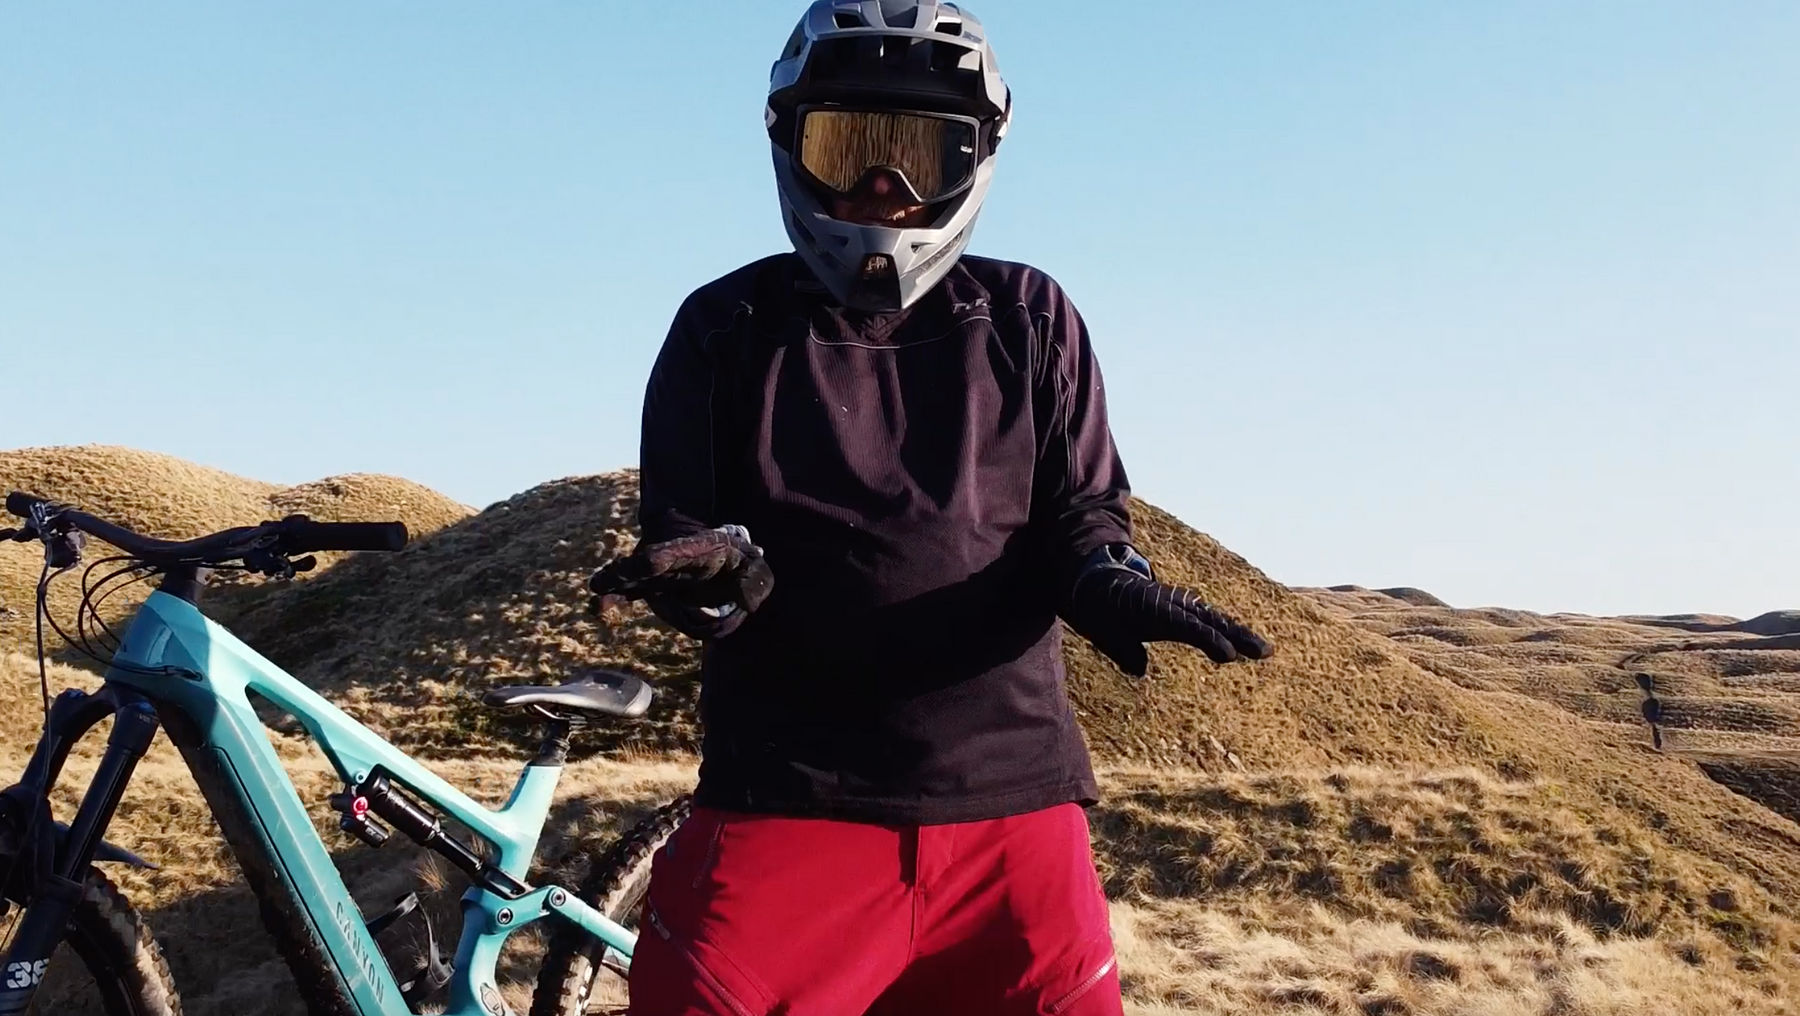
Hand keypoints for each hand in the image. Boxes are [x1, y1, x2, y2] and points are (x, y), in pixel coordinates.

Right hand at [589, 527, 773, 639]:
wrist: (712, 550)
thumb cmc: (734, 561)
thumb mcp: (752, 565)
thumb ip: (755, 582)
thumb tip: (747, 604)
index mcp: (694, 551)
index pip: (675, 552)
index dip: (663, 556)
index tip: (648, 560)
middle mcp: (669, 560)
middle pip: (646, 564)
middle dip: (631, 569)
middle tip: (615, 573)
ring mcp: (656, 573)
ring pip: (631, 577)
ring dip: (614, 582)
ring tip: (597, 588)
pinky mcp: (649, 586)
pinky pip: (628, 592)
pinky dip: (612, 599)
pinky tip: (598, 609)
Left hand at [1065, 566, 1271, 677]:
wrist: (1102, 583)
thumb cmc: (1103, 612)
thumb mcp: (1105, 632)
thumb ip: (1122, 650)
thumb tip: (1140, 670)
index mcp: (1153, 609)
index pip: (1186, 626)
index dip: (1209, 639)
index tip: (1230, 655)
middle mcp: (1173, 603)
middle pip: (1210, 620)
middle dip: (1238, 635)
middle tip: (1263, 652)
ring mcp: (1181, 603)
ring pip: (1215, 618)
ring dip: (1240, 634)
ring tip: (1265, 651)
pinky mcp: (1184, 608)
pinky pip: (1210, 619)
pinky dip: (1228, 630)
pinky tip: (1246, 644)